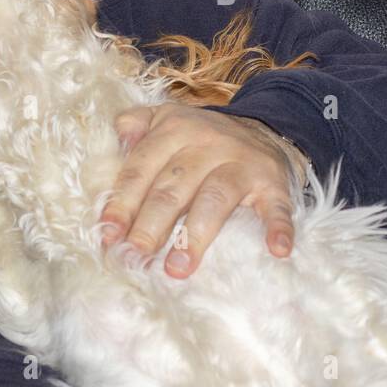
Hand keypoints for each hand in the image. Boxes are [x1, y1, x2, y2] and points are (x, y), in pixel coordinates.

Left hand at [99, 102, 309, 278]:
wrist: (267, 131)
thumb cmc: (203, 139)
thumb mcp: (166, 119)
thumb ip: (135, 124)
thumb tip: (117, 140)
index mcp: (174, 129)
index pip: (141, 168)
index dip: (122, 203)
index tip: (109, 236)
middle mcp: (207, 142)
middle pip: (173, 187)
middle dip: (151, 225)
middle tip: (136, 258)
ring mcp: (242, 163)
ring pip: (215, 199)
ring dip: (197, 234)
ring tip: (178, 267)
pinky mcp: (273, 183)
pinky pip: (276, 206)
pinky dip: (277, 227)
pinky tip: (276, 250)